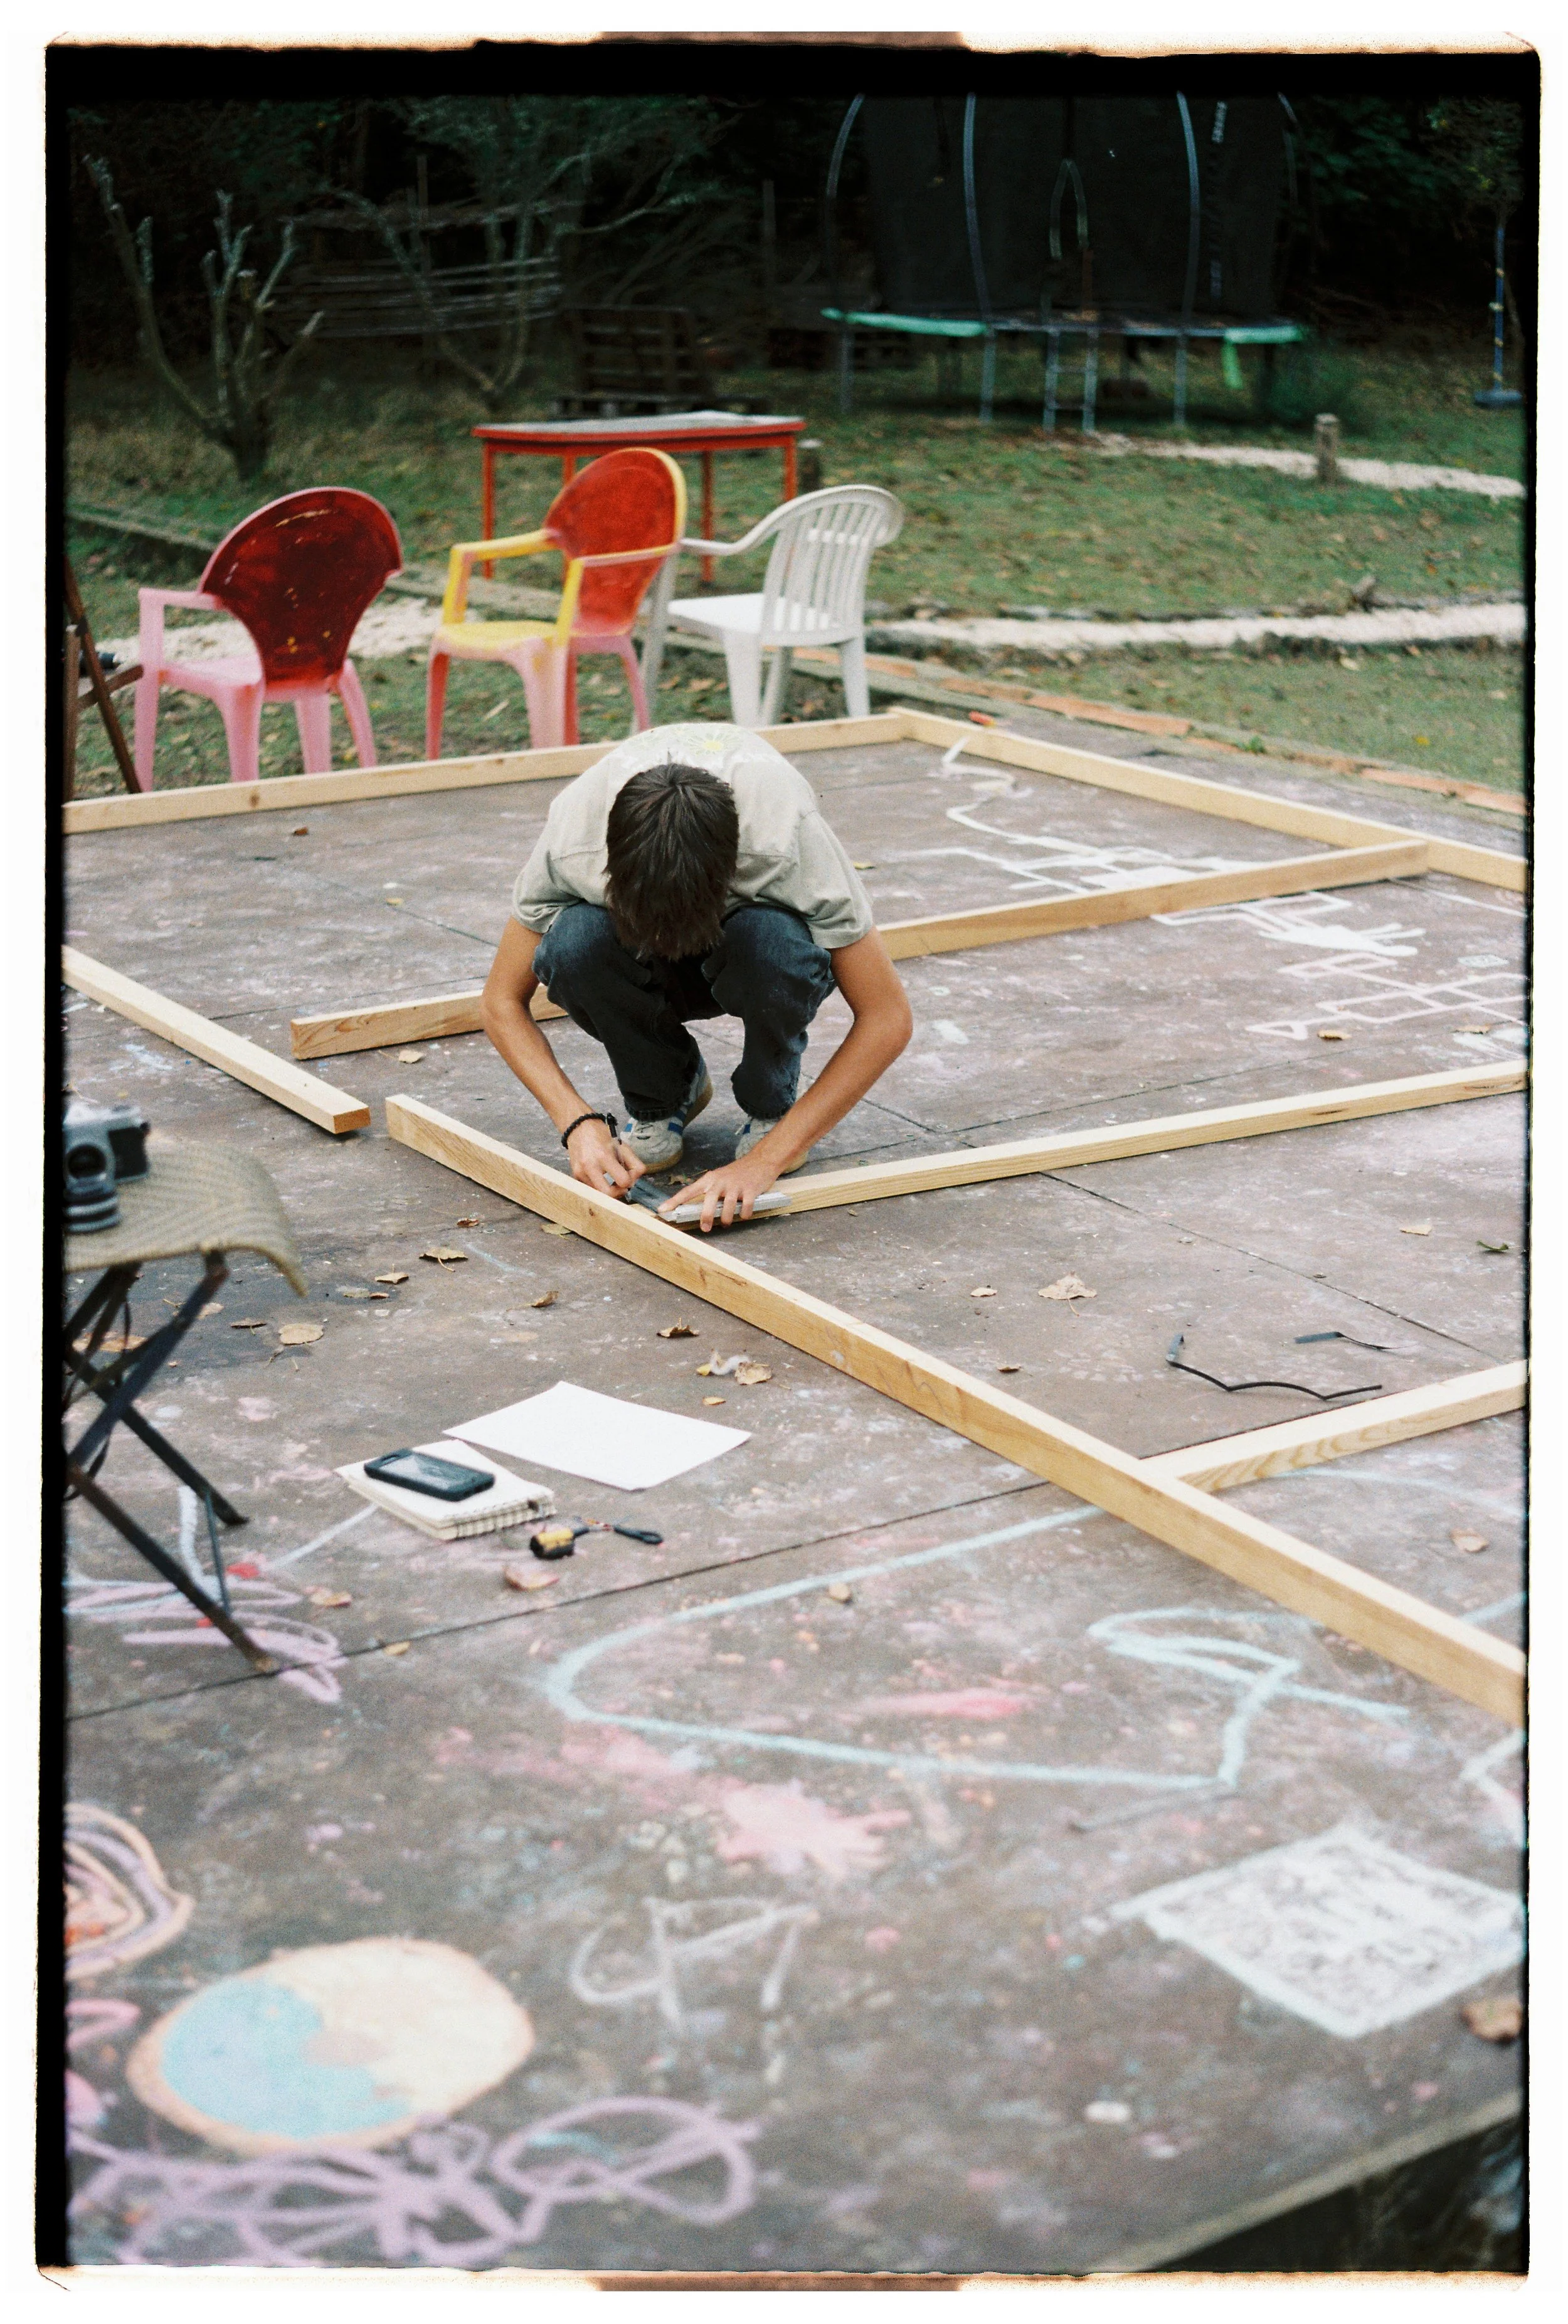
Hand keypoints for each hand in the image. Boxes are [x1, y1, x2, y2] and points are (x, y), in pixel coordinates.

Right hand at [565, 1117, 643, 1198]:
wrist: (578, 1128)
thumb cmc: (601, 1136)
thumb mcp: (622, 1146)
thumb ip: (634, 1163)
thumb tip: (634, 1180)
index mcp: (604, 1156)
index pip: (623, 1181)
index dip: (630, 1180)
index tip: (629, 1176)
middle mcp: (590, 1166)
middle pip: (608, 1194)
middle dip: (618, 1192)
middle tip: (621, 1185)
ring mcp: (580, 1173)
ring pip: (599, 1194)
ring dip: (608, 1190)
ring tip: (610, 1179)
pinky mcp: (575, 1177)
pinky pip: (591, 1189)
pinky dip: (598, 1187)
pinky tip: (600, 1177)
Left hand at [661, 1147, 781, 1232]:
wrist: (760, 1161)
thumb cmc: (737, 1173)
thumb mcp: (719, 1178)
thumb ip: (710, 1193)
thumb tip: (701, 1212)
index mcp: (709, 1179)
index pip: (688, 1191)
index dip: (674, 1201)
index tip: (662, 1210)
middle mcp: (720, 1182)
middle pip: (709, 1201)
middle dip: (706, 1217)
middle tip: (705, 1228)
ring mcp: (736, 1186)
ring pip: (728, 1207)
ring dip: (727, 1219)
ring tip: (726, 1223)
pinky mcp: (750, 1190)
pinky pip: (745, 1209)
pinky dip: (744, 1215)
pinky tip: (743, 1214)